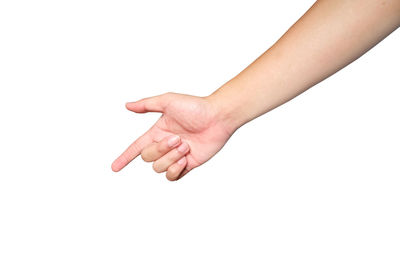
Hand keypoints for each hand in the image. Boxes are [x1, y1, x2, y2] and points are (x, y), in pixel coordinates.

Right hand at [111, 92, 234, 180]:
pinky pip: (172, 176)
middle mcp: (165, 145)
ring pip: (159, 168)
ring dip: (171, 157)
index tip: (114, 167)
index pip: (136, 147)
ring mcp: (176, 156)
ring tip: (185, 146)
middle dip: (161, 150)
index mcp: (157, 132)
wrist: (218, 117)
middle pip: (147, 158)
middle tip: (178, 139)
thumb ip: (146, 105)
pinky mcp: (188, 165)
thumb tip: (127, 105)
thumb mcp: (168, 101)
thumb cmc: (195, 107)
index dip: (125, 157)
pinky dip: (176, 169)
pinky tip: (186, 159)